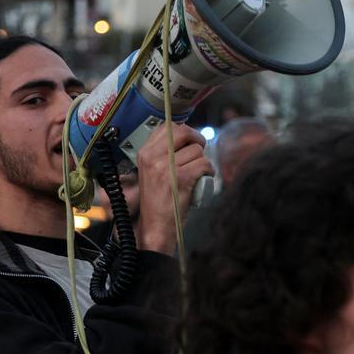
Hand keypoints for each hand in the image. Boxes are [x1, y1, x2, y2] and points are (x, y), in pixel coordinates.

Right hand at [133, 122, 212, 253]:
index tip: (188, 141)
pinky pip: (204, 164)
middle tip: (199, 150)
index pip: (166, 127)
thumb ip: (160, 155)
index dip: (183, 131)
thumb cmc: (156, 202)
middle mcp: (153, 158)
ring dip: (203, 161)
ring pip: (197, 151)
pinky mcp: (181, 178)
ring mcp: (166, 168)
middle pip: (183, 132)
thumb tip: (182, 136)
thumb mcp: (151, 173)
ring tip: (197, 174)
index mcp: (144, 154)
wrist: (154, 227)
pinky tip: (203, 179)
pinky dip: (209, 171)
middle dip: (196, 139)